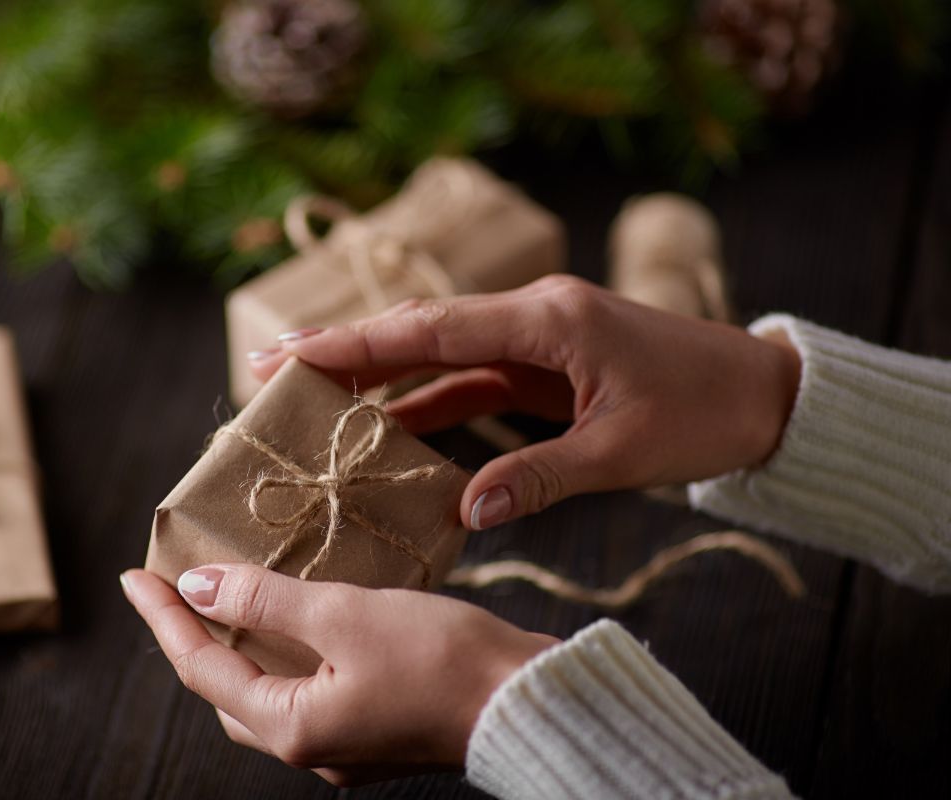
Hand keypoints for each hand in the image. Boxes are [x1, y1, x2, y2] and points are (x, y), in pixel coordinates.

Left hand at [120, 565, 555, 785]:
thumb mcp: (344, 615)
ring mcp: (345, 745)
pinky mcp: (375, 730)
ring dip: (244, 645)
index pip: (201, 668)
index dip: (164, 618)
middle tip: (178, 587)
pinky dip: (289, 652)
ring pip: (269, 691)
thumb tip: (196, 588)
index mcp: (292, 727)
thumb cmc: (441, 658)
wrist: (528, 700)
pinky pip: (309, 690)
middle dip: (196, 639)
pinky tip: (300, 616)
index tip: (133, 575)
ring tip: (232, 593)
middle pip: (228, 690)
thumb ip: (265, 601)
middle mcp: (311, 748)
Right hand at [251, 276, 801, 529]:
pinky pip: (471, 380)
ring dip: (378, 377)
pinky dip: (428, 403)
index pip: (430, 328)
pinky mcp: (544, 364)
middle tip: (267, 369)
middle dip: (344, 351)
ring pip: (438, 354)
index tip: (287, 353)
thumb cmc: (706, 415)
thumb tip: (462, 514)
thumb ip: (539, 477)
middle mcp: (532, 316)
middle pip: (420, 331)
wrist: (765, 397)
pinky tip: (387, 429)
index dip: (354, 342)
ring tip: (309, 399)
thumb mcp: (623, 453)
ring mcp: (536, 338)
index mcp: (547, 320)